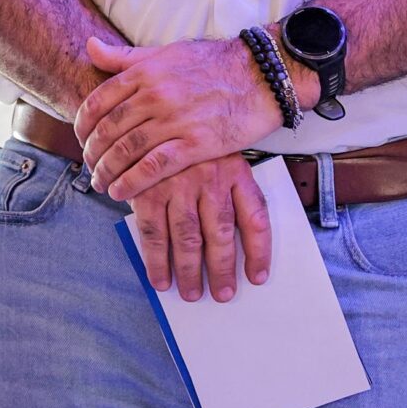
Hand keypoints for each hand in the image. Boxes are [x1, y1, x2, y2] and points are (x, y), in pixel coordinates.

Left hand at [77, 35, 286, 202]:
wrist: (260, 75)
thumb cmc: (213, 63)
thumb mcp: (165, 52)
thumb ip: (125, 57)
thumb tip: (90, 47)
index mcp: (144, 73)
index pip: (98, 103)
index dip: (82, 126)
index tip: (81, 140)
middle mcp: (154, 96)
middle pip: (109, 130)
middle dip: (92, 153)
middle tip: (88, 167)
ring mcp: (174, 120)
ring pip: (127, 150)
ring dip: (107, 171)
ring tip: (100, 183)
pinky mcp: (196, 143)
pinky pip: (154, 166)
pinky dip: (132, 181)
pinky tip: (121, 192)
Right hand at [123, 154, 271, 302]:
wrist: (155, 113)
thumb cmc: (194, 146)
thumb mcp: (223, 156)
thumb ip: (234, 191)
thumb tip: (244, 243)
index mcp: (235, 169)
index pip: (255, 217)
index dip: (259, 252)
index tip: (257, 277)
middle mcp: (209, 177)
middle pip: (220, 233)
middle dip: (222, 269)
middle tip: (222, 294)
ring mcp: (176, 183)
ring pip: (187, 237)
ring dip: (189, 270)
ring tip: (192, 294)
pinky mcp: (147, 188)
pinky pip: (153, 231)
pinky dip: (156, 259)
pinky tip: (159, 278)